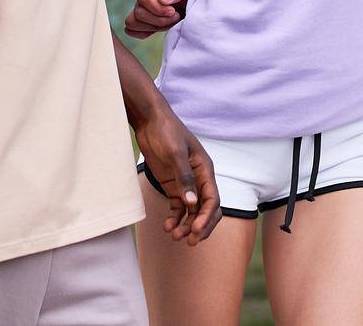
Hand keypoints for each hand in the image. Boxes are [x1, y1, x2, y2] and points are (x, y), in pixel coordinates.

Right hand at [125, 0, 191, 38]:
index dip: (157, 9)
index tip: (173, 11)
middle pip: (138, 13)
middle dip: (160, 20)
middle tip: (176, 16)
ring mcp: (141, 8)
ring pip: (133, 23)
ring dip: (154, 27)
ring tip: (170, 22)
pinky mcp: (143, 19)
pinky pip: (133, 30)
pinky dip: (145, 32)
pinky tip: (161, 27)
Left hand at [134, 105, 219, 244]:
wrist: (150, 120)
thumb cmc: (166, 131)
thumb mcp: (175, 153)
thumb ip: (184, 178)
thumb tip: (192, 203)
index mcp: (205, 170)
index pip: (212, 200)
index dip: (206, 218)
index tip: (195, 231)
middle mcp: (198, 179)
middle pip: (206, 209)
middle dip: (200, 227)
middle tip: (188, 242)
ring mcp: (185, 183)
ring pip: (192, 211)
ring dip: (185, 225)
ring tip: (173, 235)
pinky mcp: (172, 185)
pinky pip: (178, 207)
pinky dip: (174, 218)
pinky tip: (167, 226)